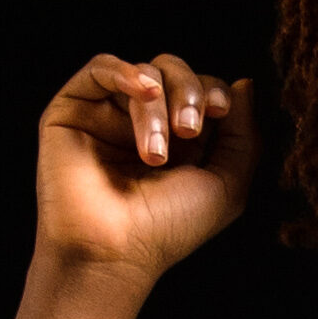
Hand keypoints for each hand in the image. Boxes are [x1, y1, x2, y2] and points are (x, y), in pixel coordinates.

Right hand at [33, 51, 258, 285]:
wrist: (113, 252)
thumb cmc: (168, 229)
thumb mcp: (226, 187)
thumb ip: (243, 137)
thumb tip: (244, 83)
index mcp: (180, 140)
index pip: (201, 90)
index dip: (213, 91)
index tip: (220, 110)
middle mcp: (143, 123)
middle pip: (173, 71)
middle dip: (188, 92)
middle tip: (188, 130)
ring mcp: (108, 114)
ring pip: (142, 73)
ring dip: (157, 107)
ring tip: (156, 153)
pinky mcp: (73, 109)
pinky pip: (100, 67)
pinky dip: (126, 71)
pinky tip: (143, 89)